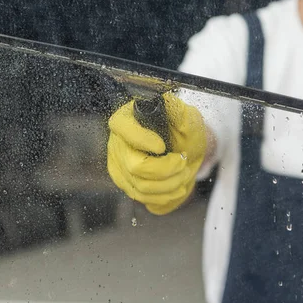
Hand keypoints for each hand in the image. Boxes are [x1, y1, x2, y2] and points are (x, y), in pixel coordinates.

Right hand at [107, 92, 206, 214]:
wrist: (185, 149)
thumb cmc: (183, 129)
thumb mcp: (186, 116)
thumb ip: (177, 111)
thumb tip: (165, 104)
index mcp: (126, 118)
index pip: (123, 128)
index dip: (142, 139)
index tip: (163, 145)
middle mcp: (117, 142)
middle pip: (135, 166)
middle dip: (167, 169)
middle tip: (183, 161)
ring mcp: (118, 165)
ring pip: (141, 186)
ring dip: (171, 183)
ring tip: (184, 172)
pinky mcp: (125, 183)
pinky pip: (143, 198)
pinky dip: (166, 194)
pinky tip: (177, 185)